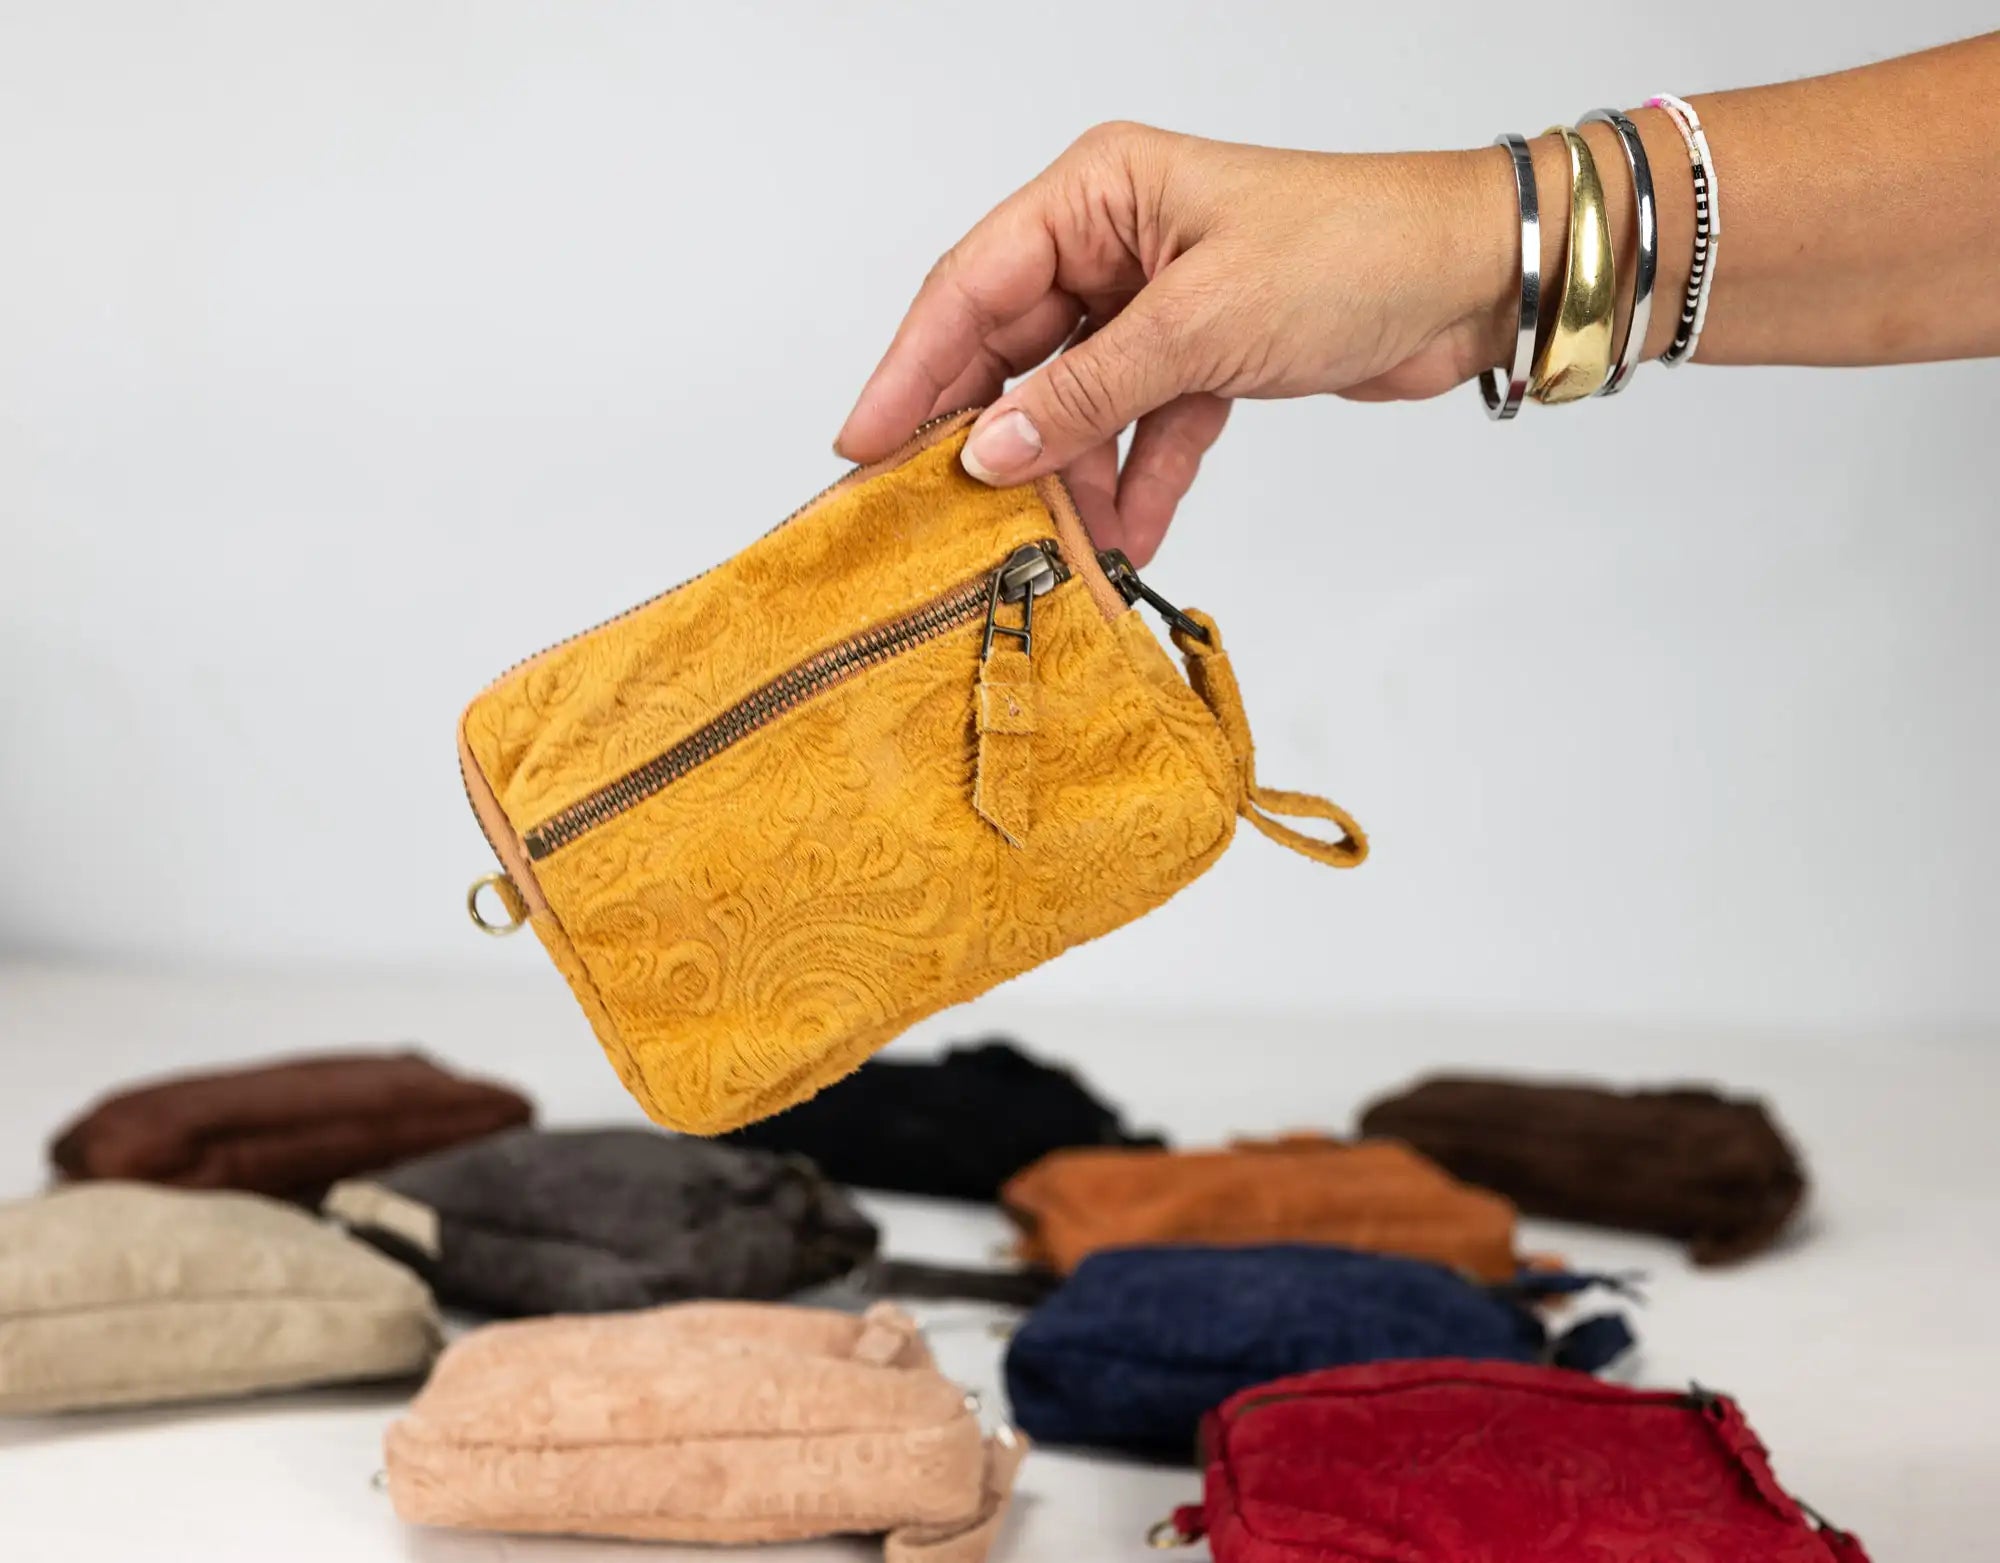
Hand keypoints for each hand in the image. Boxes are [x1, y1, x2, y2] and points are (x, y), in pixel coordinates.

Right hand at [834, 122, 1515, 563]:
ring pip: (1077, 401)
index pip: (972, 287)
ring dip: (1069, 476)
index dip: (912, 370)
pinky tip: (1129, 536)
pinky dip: (1138, 479)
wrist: (1473, 279)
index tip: (864, 445)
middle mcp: (1115, 242)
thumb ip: (1087, 395)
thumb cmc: (1352, 251)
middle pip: (1014, 351)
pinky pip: (1143, 427)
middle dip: (988, 438)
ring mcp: (1156, 303)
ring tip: (1052, 545)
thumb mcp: (1200, 324)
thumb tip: (989, 451)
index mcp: (1098, 194)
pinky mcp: (1201, 356)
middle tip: (937, 514)